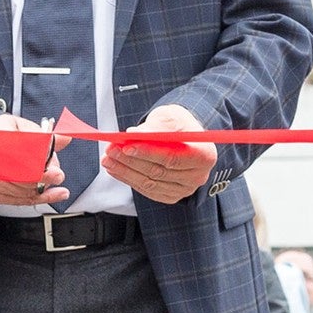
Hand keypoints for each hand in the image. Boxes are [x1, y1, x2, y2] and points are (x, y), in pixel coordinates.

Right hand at [0, 111, 67, 208]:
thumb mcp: (20, 126)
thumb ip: (43, 134)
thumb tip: (65, 138)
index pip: (21, 157)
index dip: (41, 168)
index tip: (56, 172)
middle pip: (22, 178)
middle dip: (44, 179)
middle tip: (58, 176)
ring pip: (21, 191)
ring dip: (43, 191)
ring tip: (57, 186)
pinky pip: (17, 200)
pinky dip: (37, 199)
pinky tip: (50, 195)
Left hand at [102, 102, 216, 205]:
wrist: (183, 136)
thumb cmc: (178, 124)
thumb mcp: (170, 116)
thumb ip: (154, 126)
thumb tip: (133, 134)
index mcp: (205, 155)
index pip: (173, 157)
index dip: (148, 153)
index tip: (127, 146)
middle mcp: (198, 176)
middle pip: (159, 172)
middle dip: (131, 161)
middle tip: (111, 150)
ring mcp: (185, 190)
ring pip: (150, 183)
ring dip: (125, 171)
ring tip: (108, 158)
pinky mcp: (171, 196)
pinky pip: (147, 190)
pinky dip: (129, 179)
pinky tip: (116, 169)